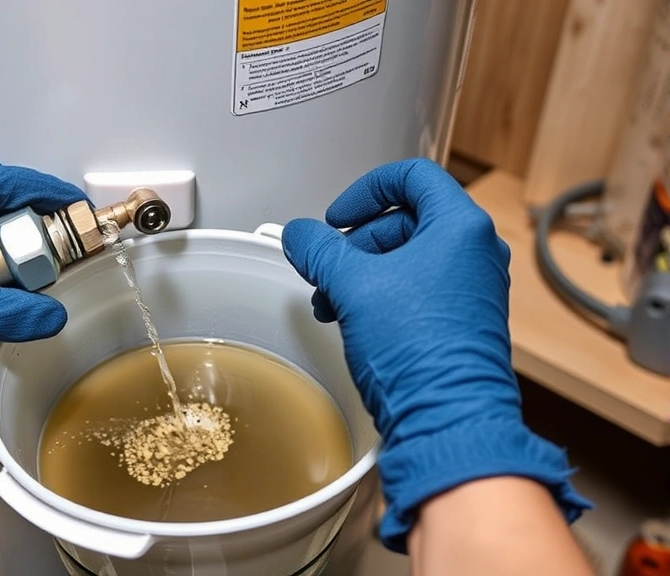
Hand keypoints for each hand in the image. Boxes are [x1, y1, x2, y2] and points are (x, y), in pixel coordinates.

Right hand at [281, 158, 588, 552]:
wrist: (448, 419)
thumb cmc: (419, 349)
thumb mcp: (353, 286)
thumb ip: (320, 250)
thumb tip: (299, 235)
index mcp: (460, 227)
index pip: (412, 177)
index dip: (365, 190)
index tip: (336, 218)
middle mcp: (475, 253)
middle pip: (405, 220)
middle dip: (356, 243)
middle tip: (327, 266)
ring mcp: (472, 290)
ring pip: (407, 260)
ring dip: (362, 274)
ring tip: (332, 301)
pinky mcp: (462, 323)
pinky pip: (416, 292)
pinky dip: (380, 297)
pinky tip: (352, 320)